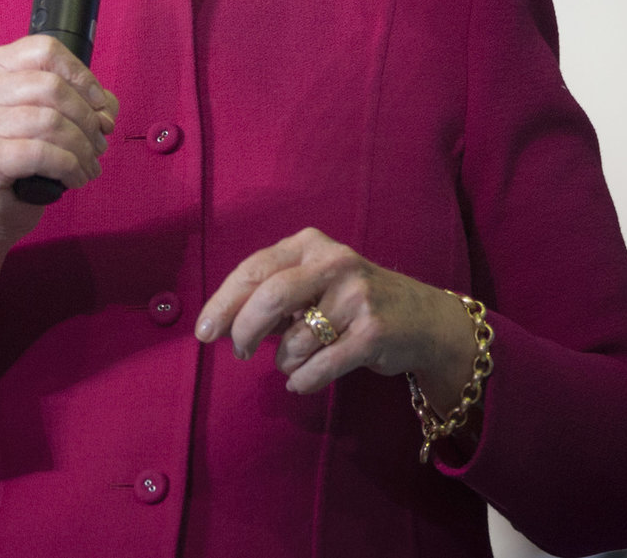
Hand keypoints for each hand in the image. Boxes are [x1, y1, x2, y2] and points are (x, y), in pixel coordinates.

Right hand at [0, 35, 118, 242]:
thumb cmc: (25, 154)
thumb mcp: (55, 115)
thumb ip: (86, 101)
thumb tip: (106, 108)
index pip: (45, 50)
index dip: (81, 77)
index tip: (100, 105)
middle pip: (50, 86)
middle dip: (86, 118)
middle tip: (98, 142)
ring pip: (49, 121)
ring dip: (82, 147)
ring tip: (89, 163)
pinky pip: (40, 153)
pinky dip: (69, 166)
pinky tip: (75, 177)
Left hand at [194, 228, 478, 399]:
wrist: (423, 320)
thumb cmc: (350, 302)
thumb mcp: (311, 284)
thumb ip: (270, 296)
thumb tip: (219, 324)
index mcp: (309, 245)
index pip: (254, 269)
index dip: (223, 303)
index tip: (203, 332)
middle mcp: (334, 263)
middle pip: (270, 297)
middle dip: (243, 330)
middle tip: (237, 352)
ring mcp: (357, 296)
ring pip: (296, 340)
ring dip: (284, 361)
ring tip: (293, 362)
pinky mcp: (375, 332)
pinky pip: (322, 365)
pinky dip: (303, 380)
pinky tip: (301, 382)